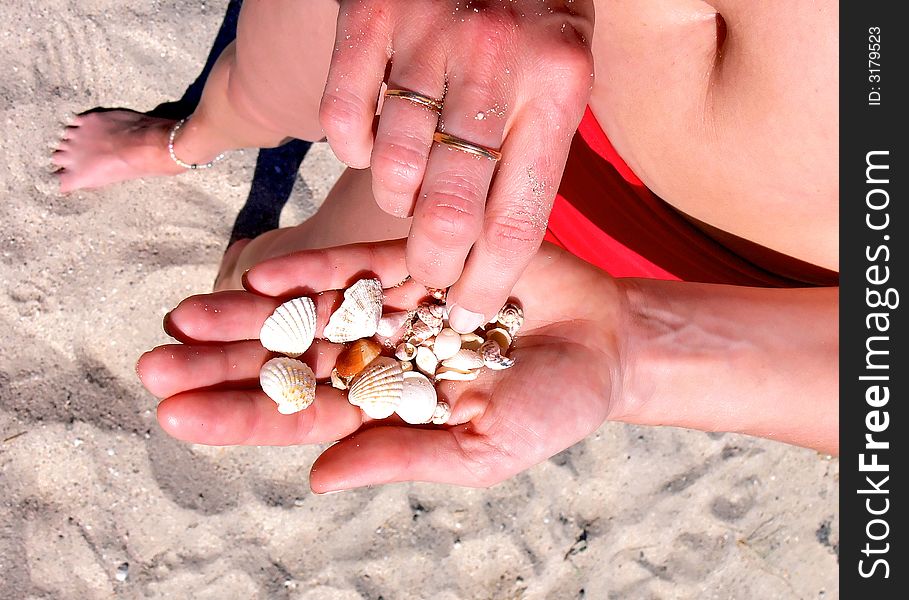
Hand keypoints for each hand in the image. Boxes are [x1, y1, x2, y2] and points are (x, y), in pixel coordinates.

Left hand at [138, 240, 622, 490]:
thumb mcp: (483, 447)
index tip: (177, 418)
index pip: (301, 418)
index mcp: (387, 409)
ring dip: (246, 316)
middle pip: (288, 363)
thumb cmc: (552, 406)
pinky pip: (358, 266)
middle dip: (222, 366)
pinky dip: (313, 272)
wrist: (605, 342)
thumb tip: (317, 477)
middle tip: (152, 367)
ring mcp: (394, 308)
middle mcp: (378, 357)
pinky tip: (260, 276)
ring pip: (307, 313)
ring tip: (183, 319)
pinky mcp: (419, 262)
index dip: (241, 419)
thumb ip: (402, 456)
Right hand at [319, 0, 594, 331]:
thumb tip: (494, 251)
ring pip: (390, 170)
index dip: (487, 282)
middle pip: (447, 209)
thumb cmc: (534, 13)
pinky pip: (342, 120)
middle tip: (425, 279)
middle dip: (431, 265)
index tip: (467, 316)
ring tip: (412, 193)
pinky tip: (375, 145)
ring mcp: (428, 31)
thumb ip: (537, 148)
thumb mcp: (563, 73)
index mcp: (558, 80)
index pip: (518, 217)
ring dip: (396, 201)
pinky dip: (354, 149)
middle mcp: (495, 56)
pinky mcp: (370, 11)